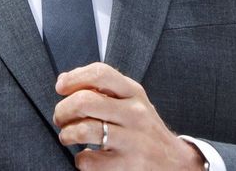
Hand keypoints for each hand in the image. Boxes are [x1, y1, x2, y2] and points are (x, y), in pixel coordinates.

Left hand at [53, 62, 205, 169]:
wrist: (174, 162)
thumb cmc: (143, 128)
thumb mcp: (131, 101)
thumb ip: (102, 88)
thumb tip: (64, 80)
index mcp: (134, 92)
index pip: (100, 73)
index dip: (74, 78)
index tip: (60, 88)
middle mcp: (135, 113)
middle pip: (85, 101)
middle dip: (63, 110)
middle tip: (60, 118)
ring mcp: (133, 140)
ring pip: (83, 130)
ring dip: (66, 134)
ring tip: (67, 136)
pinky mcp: (128, 166)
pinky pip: (89, 160)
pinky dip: (80, 159)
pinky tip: (86, 156)